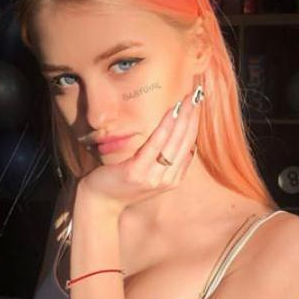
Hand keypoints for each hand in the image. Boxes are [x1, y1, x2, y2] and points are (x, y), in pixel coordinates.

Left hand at [78, 84, 203, 215]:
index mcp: (173, 179)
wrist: (100, 203)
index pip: (189, 146)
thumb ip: (169, 164)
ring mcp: (153, 177)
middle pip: (185, 142)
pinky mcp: (137, 172)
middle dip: (192, 117)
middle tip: (197, 95)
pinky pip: (155, 145)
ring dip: (183, 118)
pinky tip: (171, 113)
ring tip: (188, 100)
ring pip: (174, 142)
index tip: (198, 105)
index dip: (195, 124)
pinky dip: (165, 128)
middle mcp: (167, 179)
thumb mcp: (151, 176)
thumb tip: (188, 146)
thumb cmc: (123, 185)